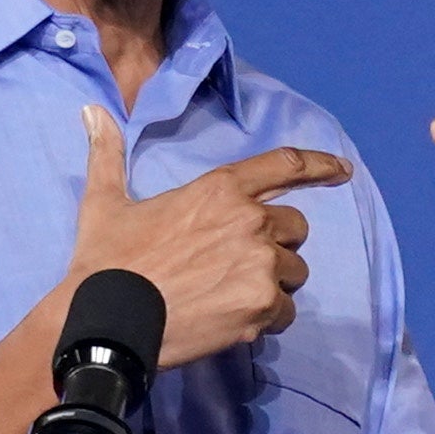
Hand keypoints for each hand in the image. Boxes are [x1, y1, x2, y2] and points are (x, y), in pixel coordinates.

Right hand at [69, 110, 346, 368]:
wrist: (110, 322)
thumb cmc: (108, 261)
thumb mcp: (105, 202)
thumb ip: (108, 155)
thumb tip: (92, 111)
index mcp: (220, 190)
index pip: (285, 165)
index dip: (320, 165)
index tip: (342, 171)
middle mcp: (251, 221)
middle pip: (295, 228)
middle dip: (276, 245)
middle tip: (236, 265)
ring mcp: (261, 264)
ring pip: (294, 272)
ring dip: (272, 284)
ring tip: (229, 295)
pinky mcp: (263, 306)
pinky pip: (286, 311)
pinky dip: (266, 319)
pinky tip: (231, 321)